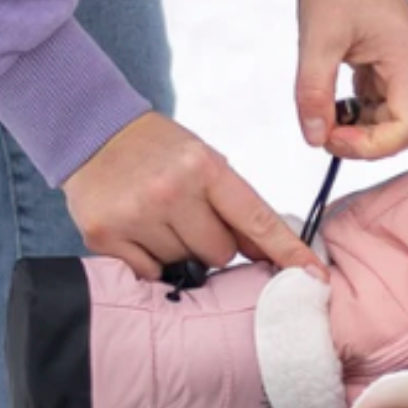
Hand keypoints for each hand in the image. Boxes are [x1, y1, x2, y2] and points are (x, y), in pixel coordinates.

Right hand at [63, 112, 322, 279]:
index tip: (314, 275)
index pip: (257, 219)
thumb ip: (238, 207)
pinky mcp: (103, 235)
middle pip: (221, 253)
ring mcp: (135, 214)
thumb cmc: (162, 152)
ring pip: (185, 264)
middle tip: (191, 217)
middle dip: (214, 243)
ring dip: (179, 250)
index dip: (288, 251)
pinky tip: (139, 230)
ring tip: (160, 218)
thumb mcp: (207, 164)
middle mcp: (171, 190)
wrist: (93, 132)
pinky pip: (148, 273)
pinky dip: (149, 260)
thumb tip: (269, 255)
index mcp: (206, 168)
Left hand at [296, 0, 407, 159]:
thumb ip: (314, 92)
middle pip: (400, 129)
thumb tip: (314, 138)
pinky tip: (331, 101)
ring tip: (321, 113)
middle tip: (320, 130)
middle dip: (361, 139)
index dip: (371, 145)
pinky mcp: (395, 66)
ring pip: (389, 120)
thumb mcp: (318, 38)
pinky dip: (356, 112)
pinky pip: (381, 103)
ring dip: (356, 127)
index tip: (332, 138)